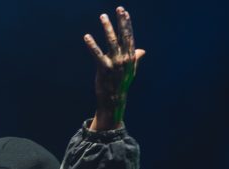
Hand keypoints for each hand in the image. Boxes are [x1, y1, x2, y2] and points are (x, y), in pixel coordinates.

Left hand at [84, 7, 145, 130]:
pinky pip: (97, 54)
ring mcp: (115, 63)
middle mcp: (125, 58)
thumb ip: (135, 58)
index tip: (124, 12)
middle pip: (123, 35)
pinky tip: (87, 36)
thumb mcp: (130, 70)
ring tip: (103, 16)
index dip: (127, 23)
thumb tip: (141, 50)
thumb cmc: (121, 84)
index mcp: (131, 57)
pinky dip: (92, 44)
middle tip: (118, 8)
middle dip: (121, 21)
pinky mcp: (104, 68)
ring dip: (107, 27)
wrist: (114, 99)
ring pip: (111, 41)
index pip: (129, 36)